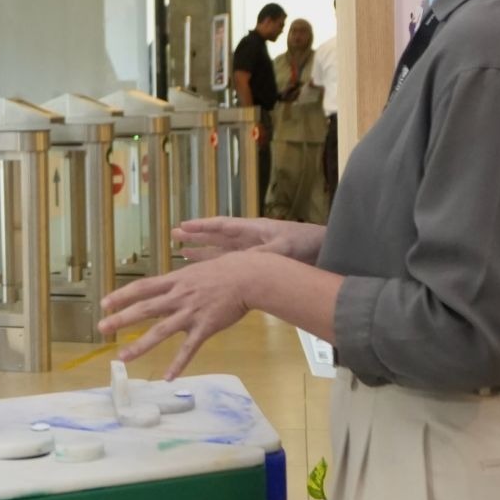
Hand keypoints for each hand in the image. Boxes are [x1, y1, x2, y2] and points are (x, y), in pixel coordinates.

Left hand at [98, 254, 252, 378]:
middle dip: (120, 319)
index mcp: (175, 281)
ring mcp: (191, 313)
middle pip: (144, 309)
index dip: (121, 296)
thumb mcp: (197, 269)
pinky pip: (188, 349)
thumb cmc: (227, 270)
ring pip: (160, 331)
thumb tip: (167, 285)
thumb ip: (180, 280)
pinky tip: (166, 377)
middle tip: (101, 328)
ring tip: (121, 357)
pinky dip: (178, 364)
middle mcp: (178, 297)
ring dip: (139, 345)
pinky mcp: (205, 327)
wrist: (249, 276)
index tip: (104, 304)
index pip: (142, 288)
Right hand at [173, 216, 323, 264]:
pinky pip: (233, 264)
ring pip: (222, 251)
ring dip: (204, 252)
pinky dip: (219, 267)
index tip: (183, 226)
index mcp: (252, 229)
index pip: (222, 226)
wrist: (324, 250)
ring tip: (183, 252)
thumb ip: (259, 255)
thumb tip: (237, 262)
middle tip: (174, 234)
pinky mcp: (259, 263)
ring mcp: (252, 251)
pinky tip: (209, 273)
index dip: (202, 226)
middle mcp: (248, 239)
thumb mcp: (282, 248)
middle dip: (197, 237)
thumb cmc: (303, 243)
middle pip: (217, 237)